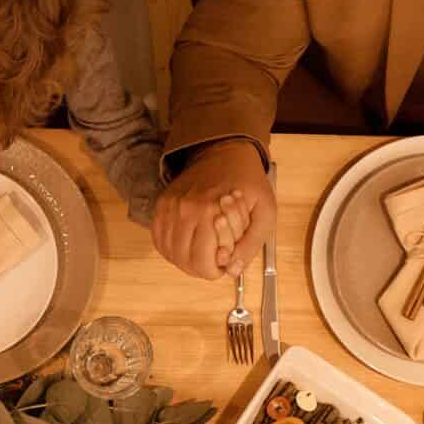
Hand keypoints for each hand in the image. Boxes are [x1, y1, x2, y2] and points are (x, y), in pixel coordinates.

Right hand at [150, 140, 274, 280]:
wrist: (225, 152)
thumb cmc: (248, 183)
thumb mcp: (265, 213)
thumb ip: (251, 245)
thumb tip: (233, 270)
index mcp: (210, 213)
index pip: (203, 264)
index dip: (216, 271)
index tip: (225, 261)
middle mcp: (184, 211)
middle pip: (184, 261)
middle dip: (201, 268)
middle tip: (214, 260)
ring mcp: (170, 207)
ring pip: (170, 253)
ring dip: (185, 260)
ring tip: (202, 252)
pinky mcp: (162, 205)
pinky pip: (159, 239)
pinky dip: (171, 249)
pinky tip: (186, 246)